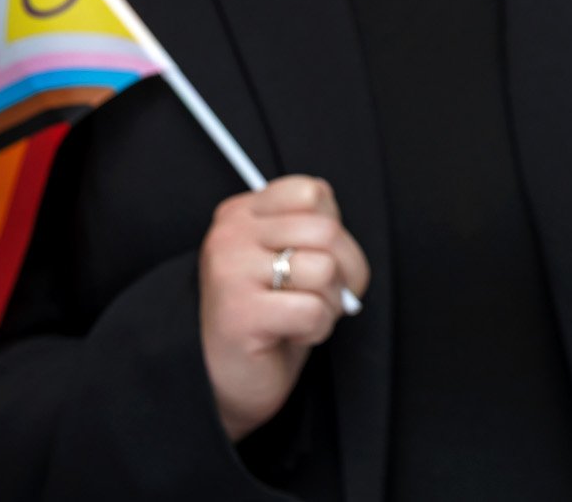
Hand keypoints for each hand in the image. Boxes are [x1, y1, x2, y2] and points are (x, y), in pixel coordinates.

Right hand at [198, 175, 371, 441]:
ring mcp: (230, 271)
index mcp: (241, 212)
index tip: (321, 259)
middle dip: (346, 271)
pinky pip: (313, 310)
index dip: (334, 230)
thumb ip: (310, 234)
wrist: (225, 380)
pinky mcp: (240, 313)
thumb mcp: (285, 259)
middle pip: (327, 230)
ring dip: (330, 304)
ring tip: (303, 317)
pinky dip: (317, 329)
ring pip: (324, 269)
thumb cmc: (266, 319)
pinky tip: (291, 335)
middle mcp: (230, 233)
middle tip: (326, 297)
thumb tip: (346, 245)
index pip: (312, 192)